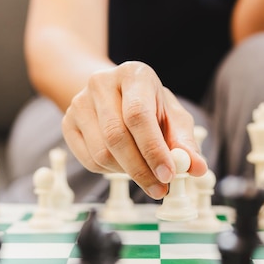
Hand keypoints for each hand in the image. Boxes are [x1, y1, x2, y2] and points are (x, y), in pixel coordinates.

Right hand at [62, 61, 207, 198]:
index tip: (169, 175)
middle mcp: (101, 82)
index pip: (138, 114)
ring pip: (102, 153)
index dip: (154, 149)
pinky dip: (110, 172)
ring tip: (144, 172)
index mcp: (133, 74)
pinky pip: (89, 161)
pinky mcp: (67, 122)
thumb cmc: (150, 106)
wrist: (113, 94)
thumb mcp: (172, 117)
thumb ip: (185, 142)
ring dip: (127, 173)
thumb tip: (197, 168)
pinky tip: (124, 164)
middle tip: (160, 189)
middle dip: (141, 169)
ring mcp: (79, 102)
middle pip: (117, 136)